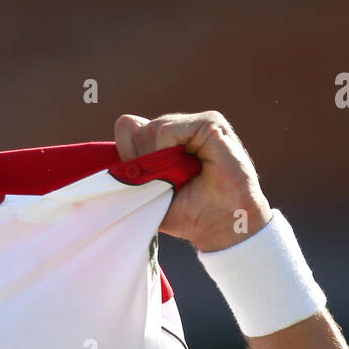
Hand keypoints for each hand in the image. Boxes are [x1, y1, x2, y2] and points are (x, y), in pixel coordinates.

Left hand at [115, 111, 271, 252]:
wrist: (224, 224)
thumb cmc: (188, 212)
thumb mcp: (147, 193)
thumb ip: (129, 165)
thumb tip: (124, 125)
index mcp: (164, 142)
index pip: (127, 128)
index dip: (128, 155)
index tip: (144, 181)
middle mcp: (180, 129)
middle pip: (135, 129)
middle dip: (141, 160)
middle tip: (165, 183)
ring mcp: (195, 124)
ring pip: (150, 129)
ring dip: (155, 160)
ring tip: (177, 178)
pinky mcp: (211, 123)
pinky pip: (166, 129)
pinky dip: (165, 150)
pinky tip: (182, 167)